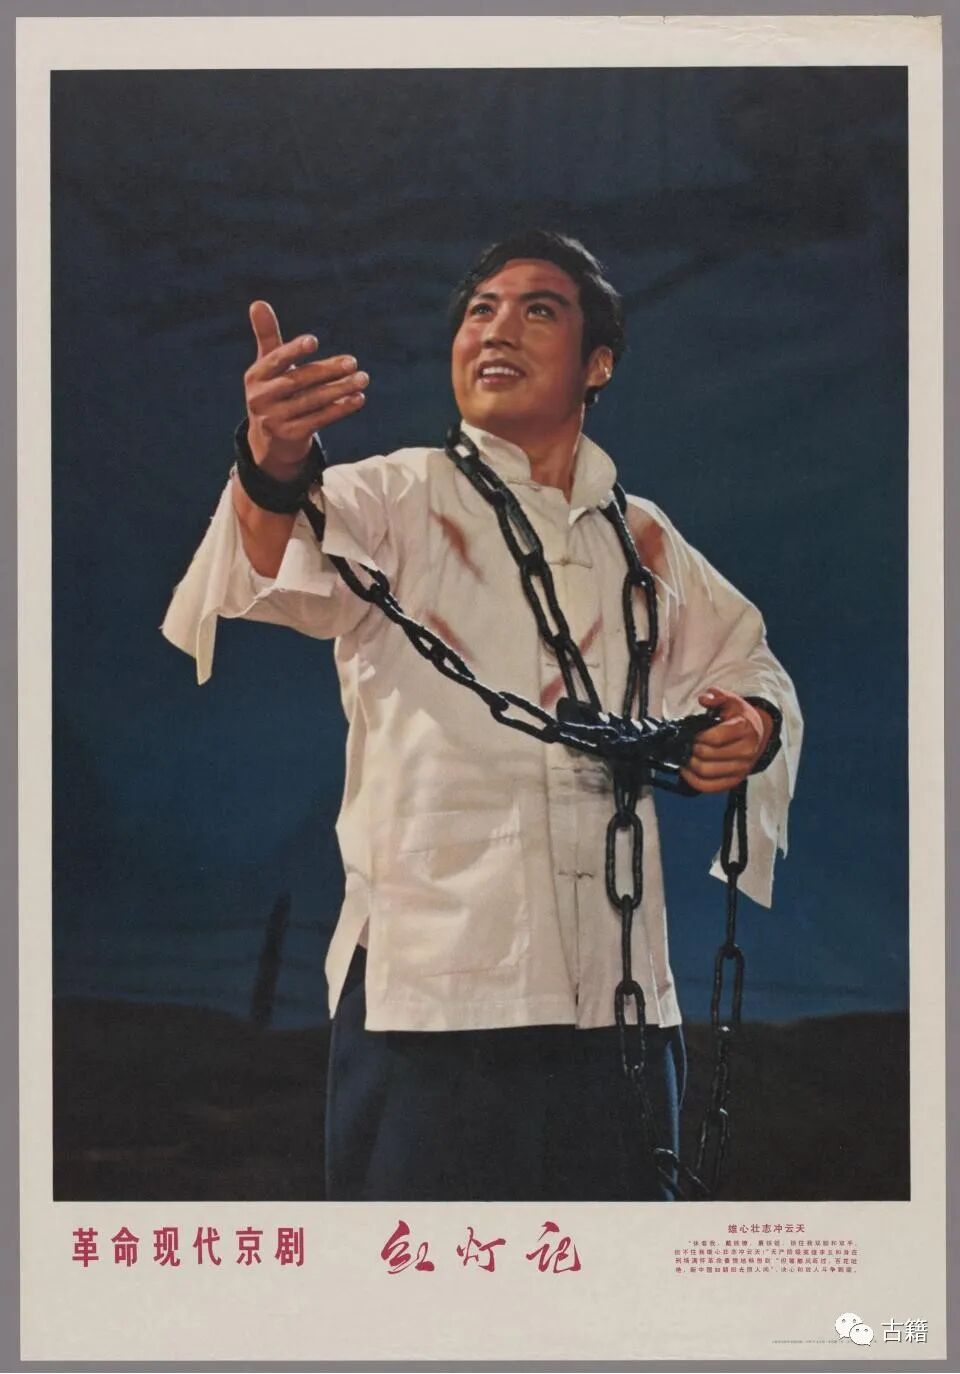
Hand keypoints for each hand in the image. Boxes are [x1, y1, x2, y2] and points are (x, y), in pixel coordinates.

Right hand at [244, 300, 368, 475]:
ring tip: (362, 379)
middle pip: (298, 381)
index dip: (293, 351)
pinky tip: (358, 399)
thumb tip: (258, 302)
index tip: (314, 341)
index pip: (275, 360)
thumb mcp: (267, 365)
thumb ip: (267, 335)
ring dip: (340, 390)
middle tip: (353, 362)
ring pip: (312, 402)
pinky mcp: (291, 435)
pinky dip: (340, 409)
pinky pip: (319, 420)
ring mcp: (275, 419)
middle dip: (327, 371)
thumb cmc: (273, 391)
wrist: (270, 439)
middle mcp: (261, 398)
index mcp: (256, 375)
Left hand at [680, 687, 771, 793]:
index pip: (716, 737)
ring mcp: (742, 768)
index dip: (699, 736)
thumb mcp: (730, 700)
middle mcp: (747, 751)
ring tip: (685, 756)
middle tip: (687, 744)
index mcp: (745, 729)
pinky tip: (687, 771)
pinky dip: (694, 781)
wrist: (757, 733)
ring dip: (691, 765)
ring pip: (708, 772)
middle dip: (693, 749)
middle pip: (709, 756)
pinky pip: (710, 787)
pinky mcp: (736, 781)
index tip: (693, 734)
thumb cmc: (740, 717)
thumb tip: (703, 699)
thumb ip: (716, 696)